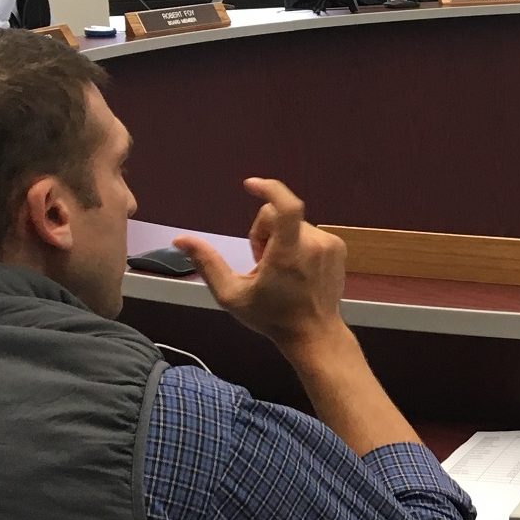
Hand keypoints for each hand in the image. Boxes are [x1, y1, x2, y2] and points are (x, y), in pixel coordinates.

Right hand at [174, 178, 350, 357]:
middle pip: (278, 217)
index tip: (250, 185)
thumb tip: (180, 239)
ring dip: (280, 240)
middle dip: (263, 234)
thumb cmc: (271, 317)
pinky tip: (295, 269)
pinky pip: (309, 232)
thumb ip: (207, 263)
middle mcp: (313, 243)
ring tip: (280, 270)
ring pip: (293, 224)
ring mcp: (330, 244)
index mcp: (288, 253)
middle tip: (261, 265)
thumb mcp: (231, 295)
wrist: (313, 334)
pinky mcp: (339, 247)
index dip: (269, 189)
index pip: (285, 207)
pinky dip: (297, 243)